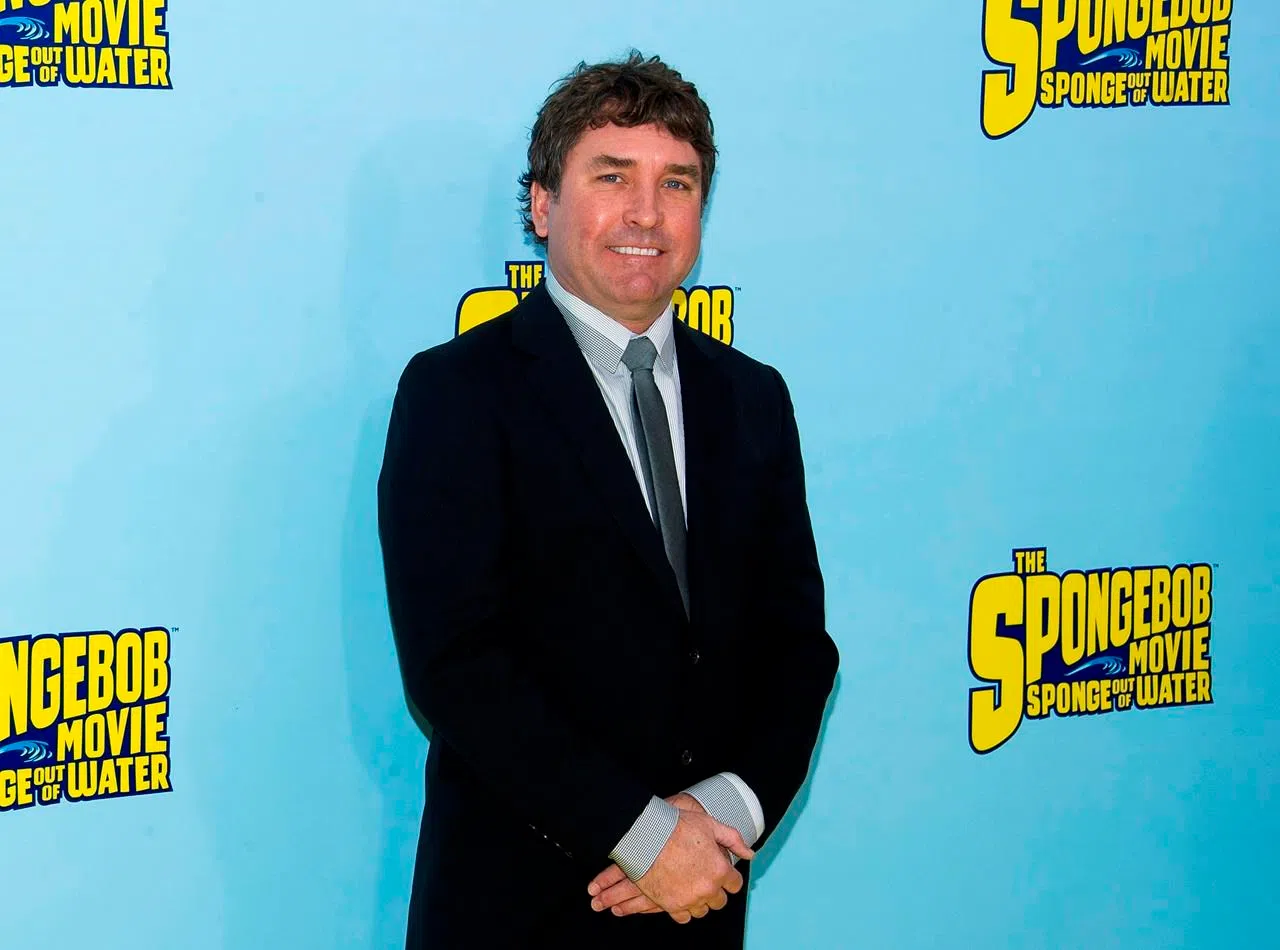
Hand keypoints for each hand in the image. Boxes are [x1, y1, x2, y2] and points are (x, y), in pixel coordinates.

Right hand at [589, 794, 753, 922]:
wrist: (647, 836)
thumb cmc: (677, 827)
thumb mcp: (710, 824)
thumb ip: (733, 839)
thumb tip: (749, 853)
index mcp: (720, 869)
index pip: (735, 885)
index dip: (729, 877)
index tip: (721, 873)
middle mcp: (708, 888)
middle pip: (720, 901)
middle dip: (715, 890)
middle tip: (703, 877)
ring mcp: (690, 899)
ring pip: (703, 910)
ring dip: (700, 900)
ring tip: (690, 886)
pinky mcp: (672, 906)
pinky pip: (684, 917)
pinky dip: (683, 909)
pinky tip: (679, 896)